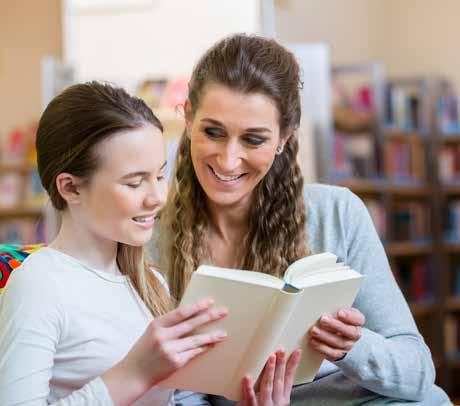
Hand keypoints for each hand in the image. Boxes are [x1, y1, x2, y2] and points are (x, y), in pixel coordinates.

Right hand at [103, 298, 227, 403]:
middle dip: (209, 316)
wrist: (134, 374)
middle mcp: (163, 336)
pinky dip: (203, 348)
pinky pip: (193, 352)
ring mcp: (170, 350)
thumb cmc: (144, 351)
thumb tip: (191, 315)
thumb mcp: (152, 332)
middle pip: (191, 323)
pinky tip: (211, 345)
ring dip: (211, 336)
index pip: (181, 312)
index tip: (209, 301)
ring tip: (223, 333)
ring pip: (196, 340)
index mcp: (157, 324)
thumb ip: (168, 324)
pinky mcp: (175, 362)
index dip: (197, 306)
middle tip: (223, 311)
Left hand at [237, 349, 301, 405]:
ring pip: (268, 387)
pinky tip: (246, 377)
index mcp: (283, 399)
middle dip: (281, 364)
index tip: (297, 352)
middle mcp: (276, 402)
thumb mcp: (274, 400)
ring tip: (270, 358)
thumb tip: (273, 365)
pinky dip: (248, 388)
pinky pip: (250, 398)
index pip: (290, 379)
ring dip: (269, 372)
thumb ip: (273, 387)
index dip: (293, 365)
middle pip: (279, 380)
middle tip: (281, 350)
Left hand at [308, 307, 364, 361]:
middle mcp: (355, 334)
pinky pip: (332, 354)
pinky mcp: (339, 354)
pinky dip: (322, 348)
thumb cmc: (336, 317)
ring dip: (325, 336)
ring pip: (339, 343)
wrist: (337, 333)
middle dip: (335, 325)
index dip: (350, 316)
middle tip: (322, 319)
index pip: (358, 319)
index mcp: (357, 321)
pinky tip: (313, 341)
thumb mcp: (337, 310)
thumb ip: (333, 307)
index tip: (339, 312)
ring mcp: (348, 345)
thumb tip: (321, 304)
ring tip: (314, 330)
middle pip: (349, 332)